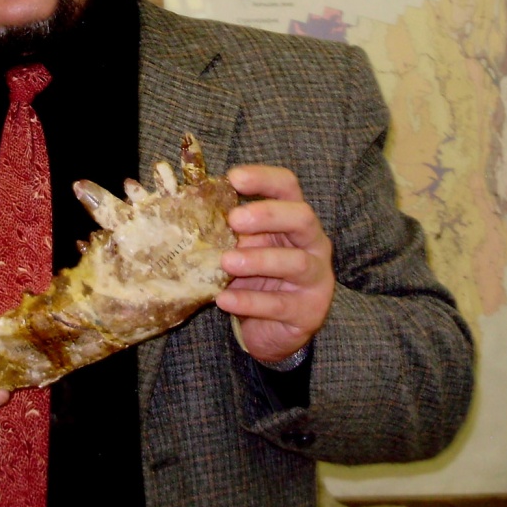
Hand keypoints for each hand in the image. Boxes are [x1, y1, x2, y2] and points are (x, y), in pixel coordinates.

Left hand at [214, 165, 333, 363]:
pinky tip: (224, 299)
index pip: (287, 187)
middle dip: (268, 215)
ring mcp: (315, 277)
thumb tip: (190, 212)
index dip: (264, 178)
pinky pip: (280, 304)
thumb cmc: (254, 279)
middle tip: (234, 220)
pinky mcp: (309, 311)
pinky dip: (249, 301)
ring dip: (258, 259)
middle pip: (301, 217)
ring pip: (295, 261)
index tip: (233, 178)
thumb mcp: (241, 249)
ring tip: (226, 262)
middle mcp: (312, 243)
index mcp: (293, 220)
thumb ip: (228, 231)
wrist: (271, 329)